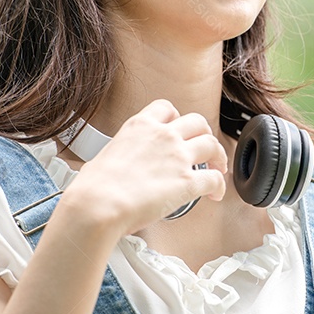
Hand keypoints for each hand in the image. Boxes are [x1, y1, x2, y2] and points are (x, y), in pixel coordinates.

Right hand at [56, 100, 227, 234]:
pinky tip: (215, 194)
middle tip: (205, 148)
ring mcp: (178, 157)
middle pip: (198, 122)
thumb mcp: (104, 155)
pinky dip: (219, 186)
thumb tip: (115, 165)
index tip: (179, 129)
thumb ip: (119, 154)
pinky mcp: (188, 181)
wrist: (99, 205)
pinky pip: (214, 179)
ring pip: (212, 145)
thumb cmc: (94, 188)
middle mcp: (163, 136)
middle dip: (204, 133)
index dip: (177, 118)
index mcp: (140, 126)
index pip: (166, 108)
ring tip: (218, 168)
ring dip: (218, 156)